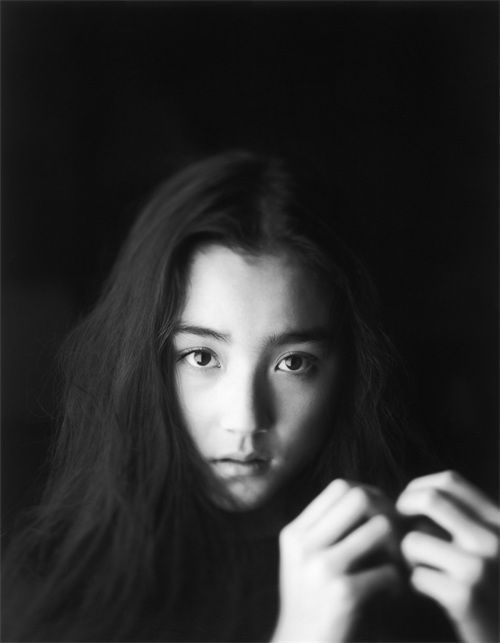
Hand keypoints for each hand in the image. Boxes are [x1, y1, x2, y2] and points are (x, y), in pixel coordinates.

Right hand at [272, 479, 402, 641]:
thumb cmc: (312, 605)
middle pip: (359, 498)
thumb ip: (327, 530)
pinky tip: (392, 595)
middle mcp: (304, 545)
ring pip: (380, 528)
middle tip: (395, 537)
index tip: (380, 517)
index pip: (340, 487)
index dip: (368, 495)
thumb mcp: (305, 561)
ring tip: (396, 566)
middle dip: (386, 513)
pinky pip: (389, 570)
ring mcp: (321, 569)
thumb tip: (370, 497)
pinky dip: (398, 582)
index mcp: (295, 533)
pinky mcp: (343, 595)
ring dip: (396, 547)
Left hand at [397, 470, 499, 642]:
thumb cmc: (490, 591)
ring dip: (407, 556)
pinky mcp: (465, 597)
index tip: (407, 504)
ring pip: (413, 540)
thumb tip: (415, 493)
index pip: (450, 481)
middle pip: (429, 499)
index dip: (418, 487)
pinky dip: (414, 585)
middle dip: (402, 509)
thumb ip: (465, 519)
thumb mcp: (489, 545)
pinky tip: (427, 595)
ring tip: (419, 570)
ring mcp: (481, 566)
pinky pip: (415, 576)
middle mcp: (495, 538)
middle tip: (396, 526)